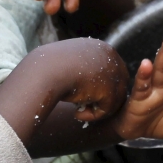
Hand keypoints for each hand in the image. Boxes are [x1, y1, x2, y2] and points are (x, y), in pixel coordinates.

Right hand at [0, 38, 129, 141]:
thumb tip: (84, 81)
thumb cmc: (49, 68)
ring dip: (95, 107)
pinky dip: (92, 115)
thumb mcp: (67, 63)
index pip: (109, 71)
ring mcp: (113, 71)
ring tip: (76, 109)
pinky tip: (76, 112)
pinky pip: (107, 110)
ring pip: (113, 99)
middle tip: (80, 104)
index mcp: (100, 47)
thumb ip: (80, 68)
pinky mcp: (111, 89)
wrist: (45, 70)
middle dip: (100, 97)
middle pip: (116, 84)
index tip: (80, 93)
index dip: (97, 86)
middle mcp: (111, 56)